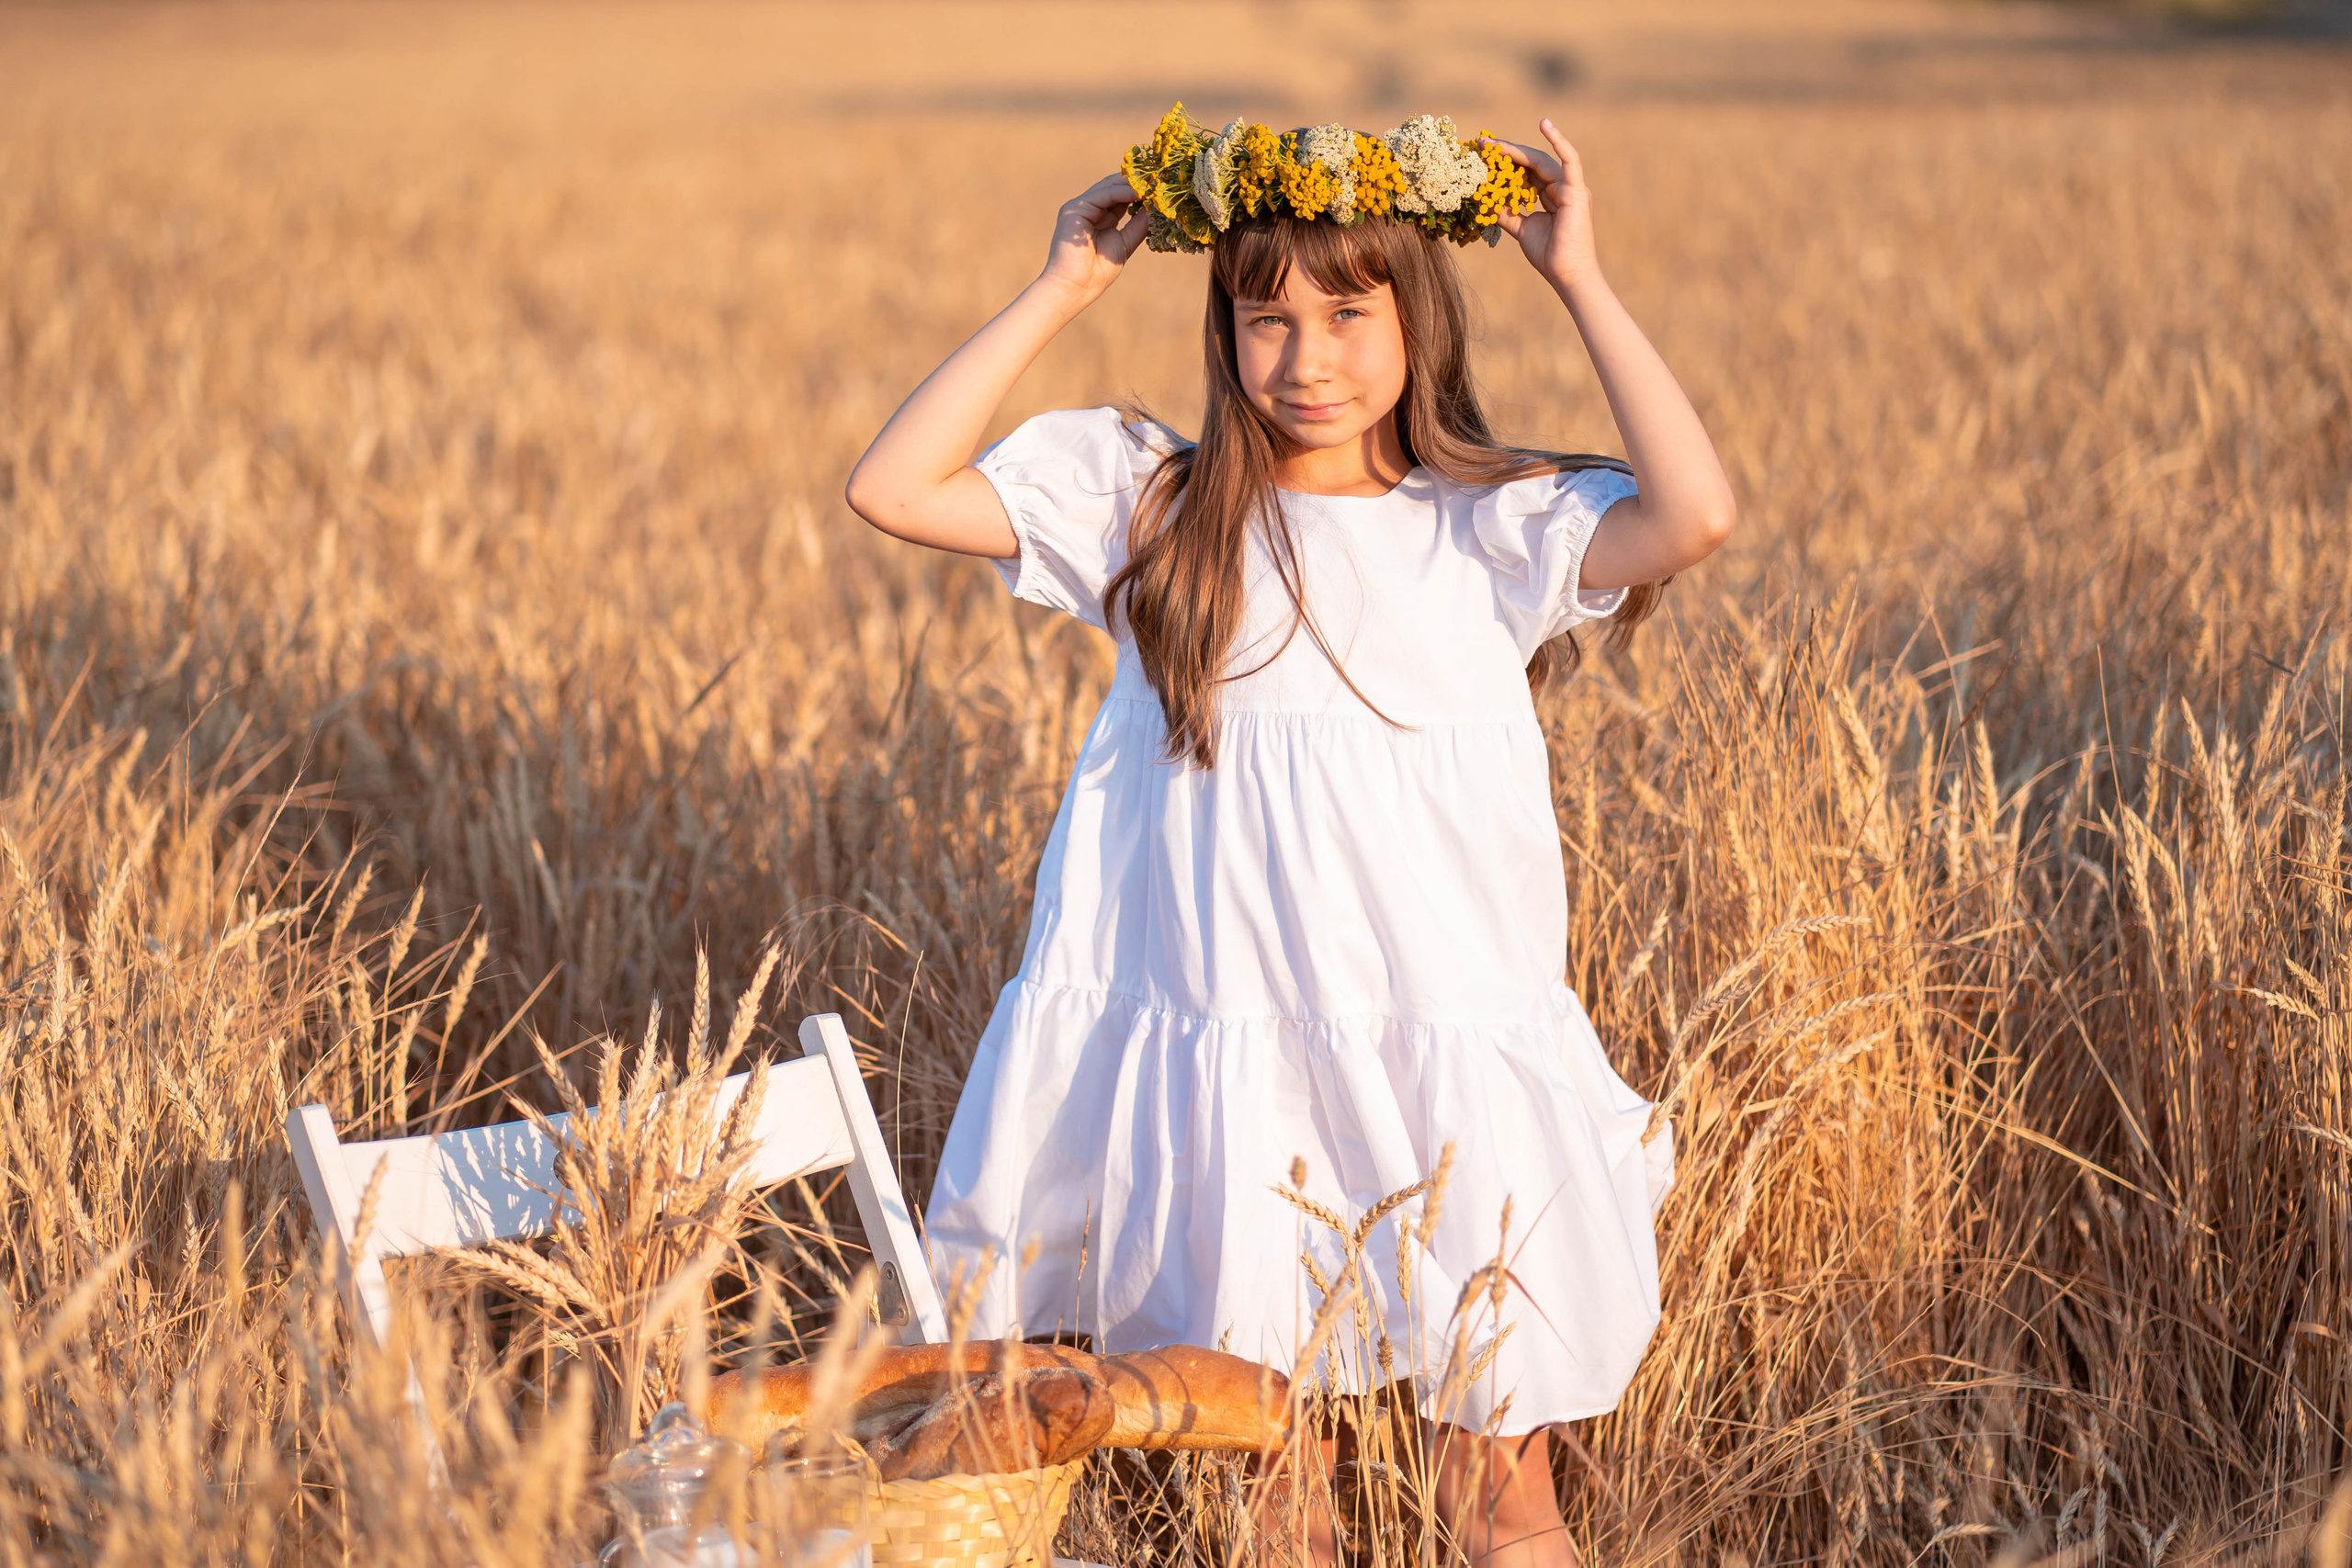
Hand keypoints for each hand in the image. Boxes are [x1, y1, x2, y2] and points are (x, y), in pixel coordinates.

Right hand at [1039, 174, 1150, 298]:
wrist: (1077, 286)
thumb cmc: (1098, 271)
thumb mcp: (1125, 243)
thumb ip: (1138, 224)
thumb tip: (1155, 208)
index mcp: (1099, 217)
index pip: (1120, 196)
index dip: (1139, 191)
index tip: (1161, 188)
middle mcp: (1088, 208)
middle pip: (1114, 186)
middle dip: (1137, 181)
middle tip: (1160, 177)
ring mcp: (1080, 207)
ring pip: (1109, 186)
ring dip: (1132, 184)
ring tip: (1153, 183)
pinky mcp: (1074, 208)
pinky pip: (1103, 194)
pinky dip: (1122, 191)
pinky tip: (1139, 192)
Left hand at [1481, 119, 1599, 290]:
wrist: (1566, 273)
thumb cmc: (1548, 254)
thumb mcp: (1521, 229)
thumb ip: (1507, 213)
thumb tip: (1486, 201)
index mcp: (1550, 195)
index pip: (1525, 171)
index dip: (1504, 162)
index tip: (1482, 154)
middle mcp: (1562, 187)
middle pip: (1531, 162)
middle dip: (1506, 152)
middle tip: (1482, 143)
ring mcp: (1571, 187)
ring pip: (1540, 161)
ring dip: (1516, 150)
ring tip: (1493, 144)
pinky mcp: (1577, 190)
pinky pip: (1569, 159)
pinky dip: (1558, 140)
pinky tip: (1545, 124)